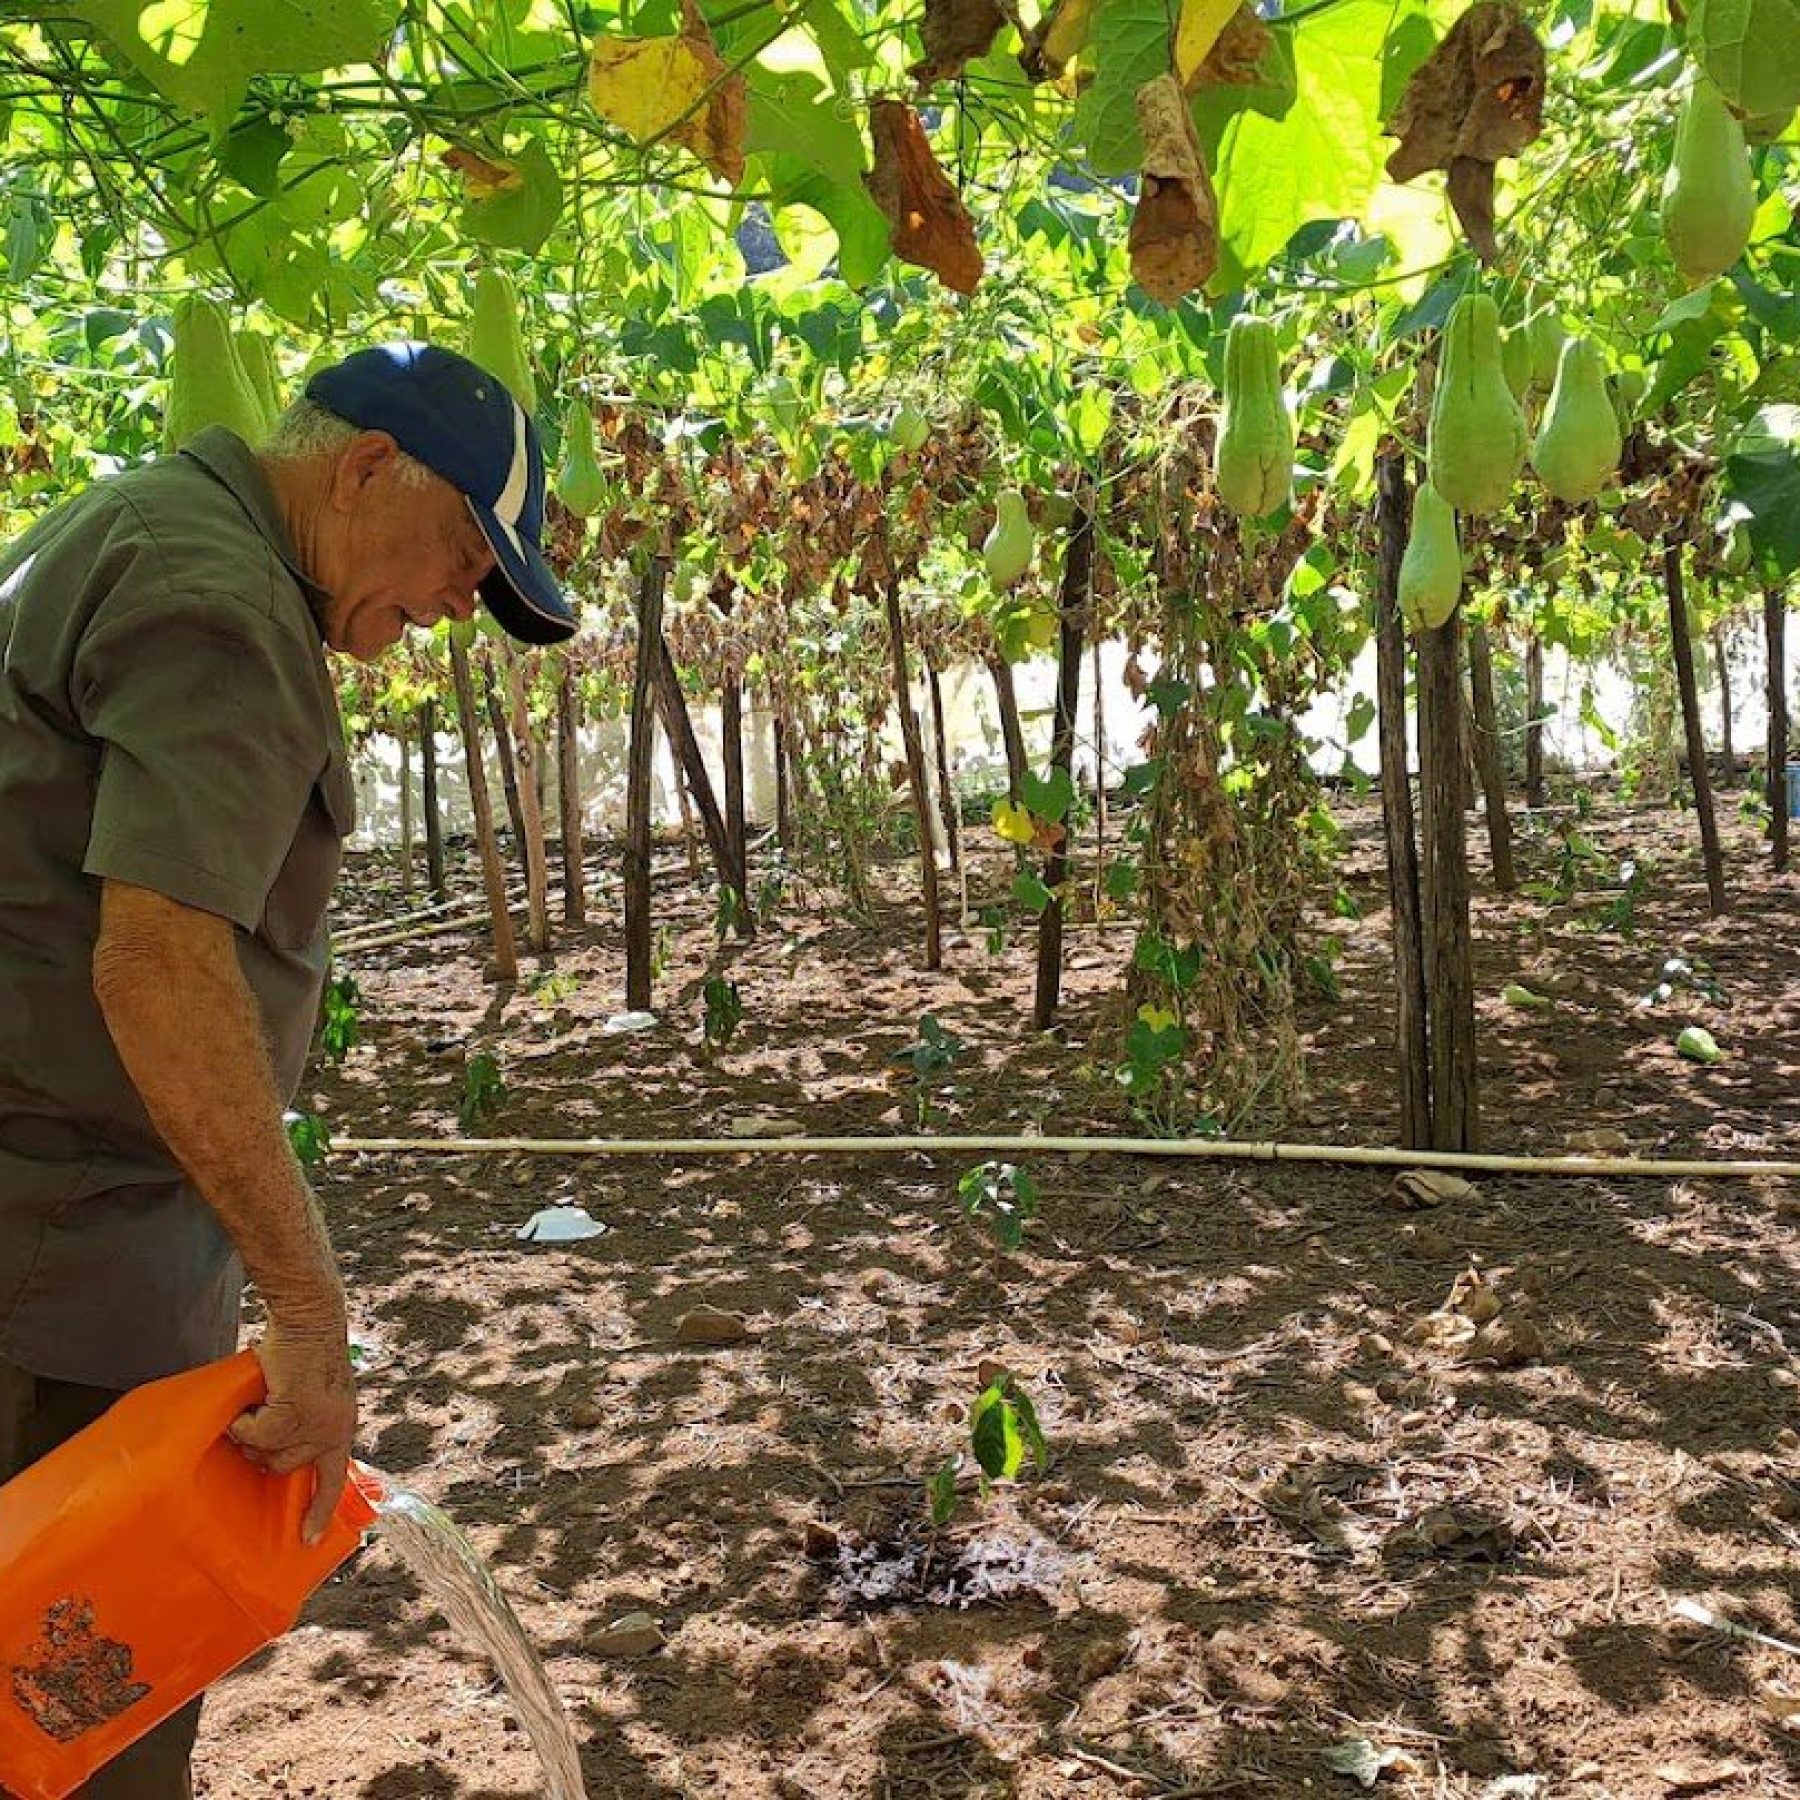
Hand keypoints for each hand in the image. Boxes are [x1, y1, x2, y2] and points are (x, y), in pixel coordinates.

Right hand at [231, 1321, 358, 1544]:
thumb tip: (268, 1454)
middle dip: (263, 1448)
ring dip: (253, 1431)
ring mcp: (317, 1424)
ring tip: (261, 1402)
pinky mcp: (295, 1413)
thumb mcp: (316, 1394)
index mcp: (342, 1428)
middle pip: (284, 1467)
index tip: (309, 1540)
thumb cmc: (305, 1352)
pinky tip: (256, 1396)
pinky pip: (255, 1433)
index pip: (334, 1479)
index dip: (320, 1510)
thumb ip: (303, 1423)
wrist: (311, 1318)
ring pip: (266, 1452)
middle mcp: (335, 1431)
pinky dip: (246, 1418)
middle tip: (260, 1416)